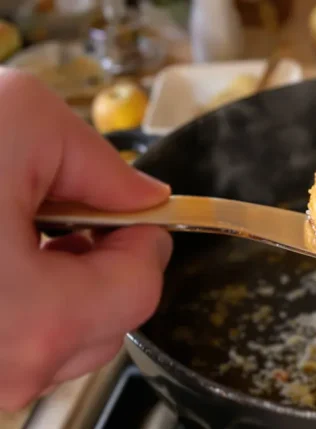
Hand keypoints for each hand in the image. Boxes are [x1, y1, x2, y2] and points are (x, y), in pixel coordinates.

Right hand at [0, 69, 172, 411]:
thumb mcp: (16, 122)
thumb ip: (98, 162)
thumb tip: (140, 193)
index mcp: (34, 319)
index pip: (140, 290)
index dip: (143, 239)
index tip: (131, 213)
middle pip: (102, 325)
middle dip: (100, 265)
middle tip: (69, 216)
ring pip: (50, 340)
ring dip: (53, 286)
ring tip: (11, 232)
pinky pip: (2, 344)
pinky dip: (7, 305)